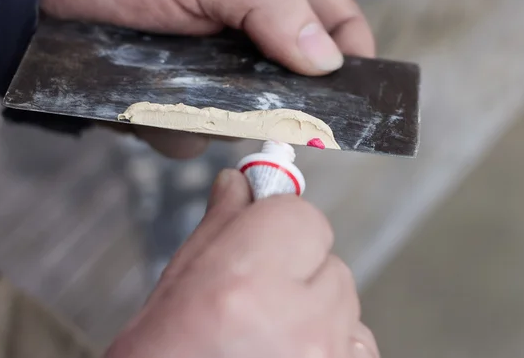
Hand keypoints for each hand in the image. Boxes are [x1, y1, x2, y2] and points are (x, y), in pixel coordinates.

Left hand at [41, 0, 374, 157]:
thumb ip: (274, 2)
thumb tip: (328, 61)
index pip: (335, 20)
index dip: (352, 55)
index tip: (358, 94)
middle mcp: (247, 34)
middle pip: (295, 84)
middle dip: (283, 105)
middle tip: (261, 107)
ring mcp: (211, 73)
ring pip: (244, 119)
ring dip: (220, 118)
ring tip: (179, 91)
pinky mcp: (175, 102)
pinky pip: (193, 135)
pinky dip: (174, 129)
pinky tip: (150, 107)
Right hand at [105, 170, 379, 357]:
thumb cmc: (166, 350)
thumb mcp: (179, 282)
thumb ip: (222, 224)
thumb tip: (239, 183)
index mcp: (246, 279)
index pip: (303, 216)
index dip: (280, 223)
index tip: (265, 233)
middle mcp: (294, 318)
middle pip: (329, 257)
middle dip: (300, 265)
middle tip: (261, 289)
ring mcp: (323, 353)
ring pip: (345, 297)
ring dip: (317, 303)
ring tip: (273, 325)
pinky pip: (358, 339)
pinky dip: (335, 339)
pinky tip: (294, 346)